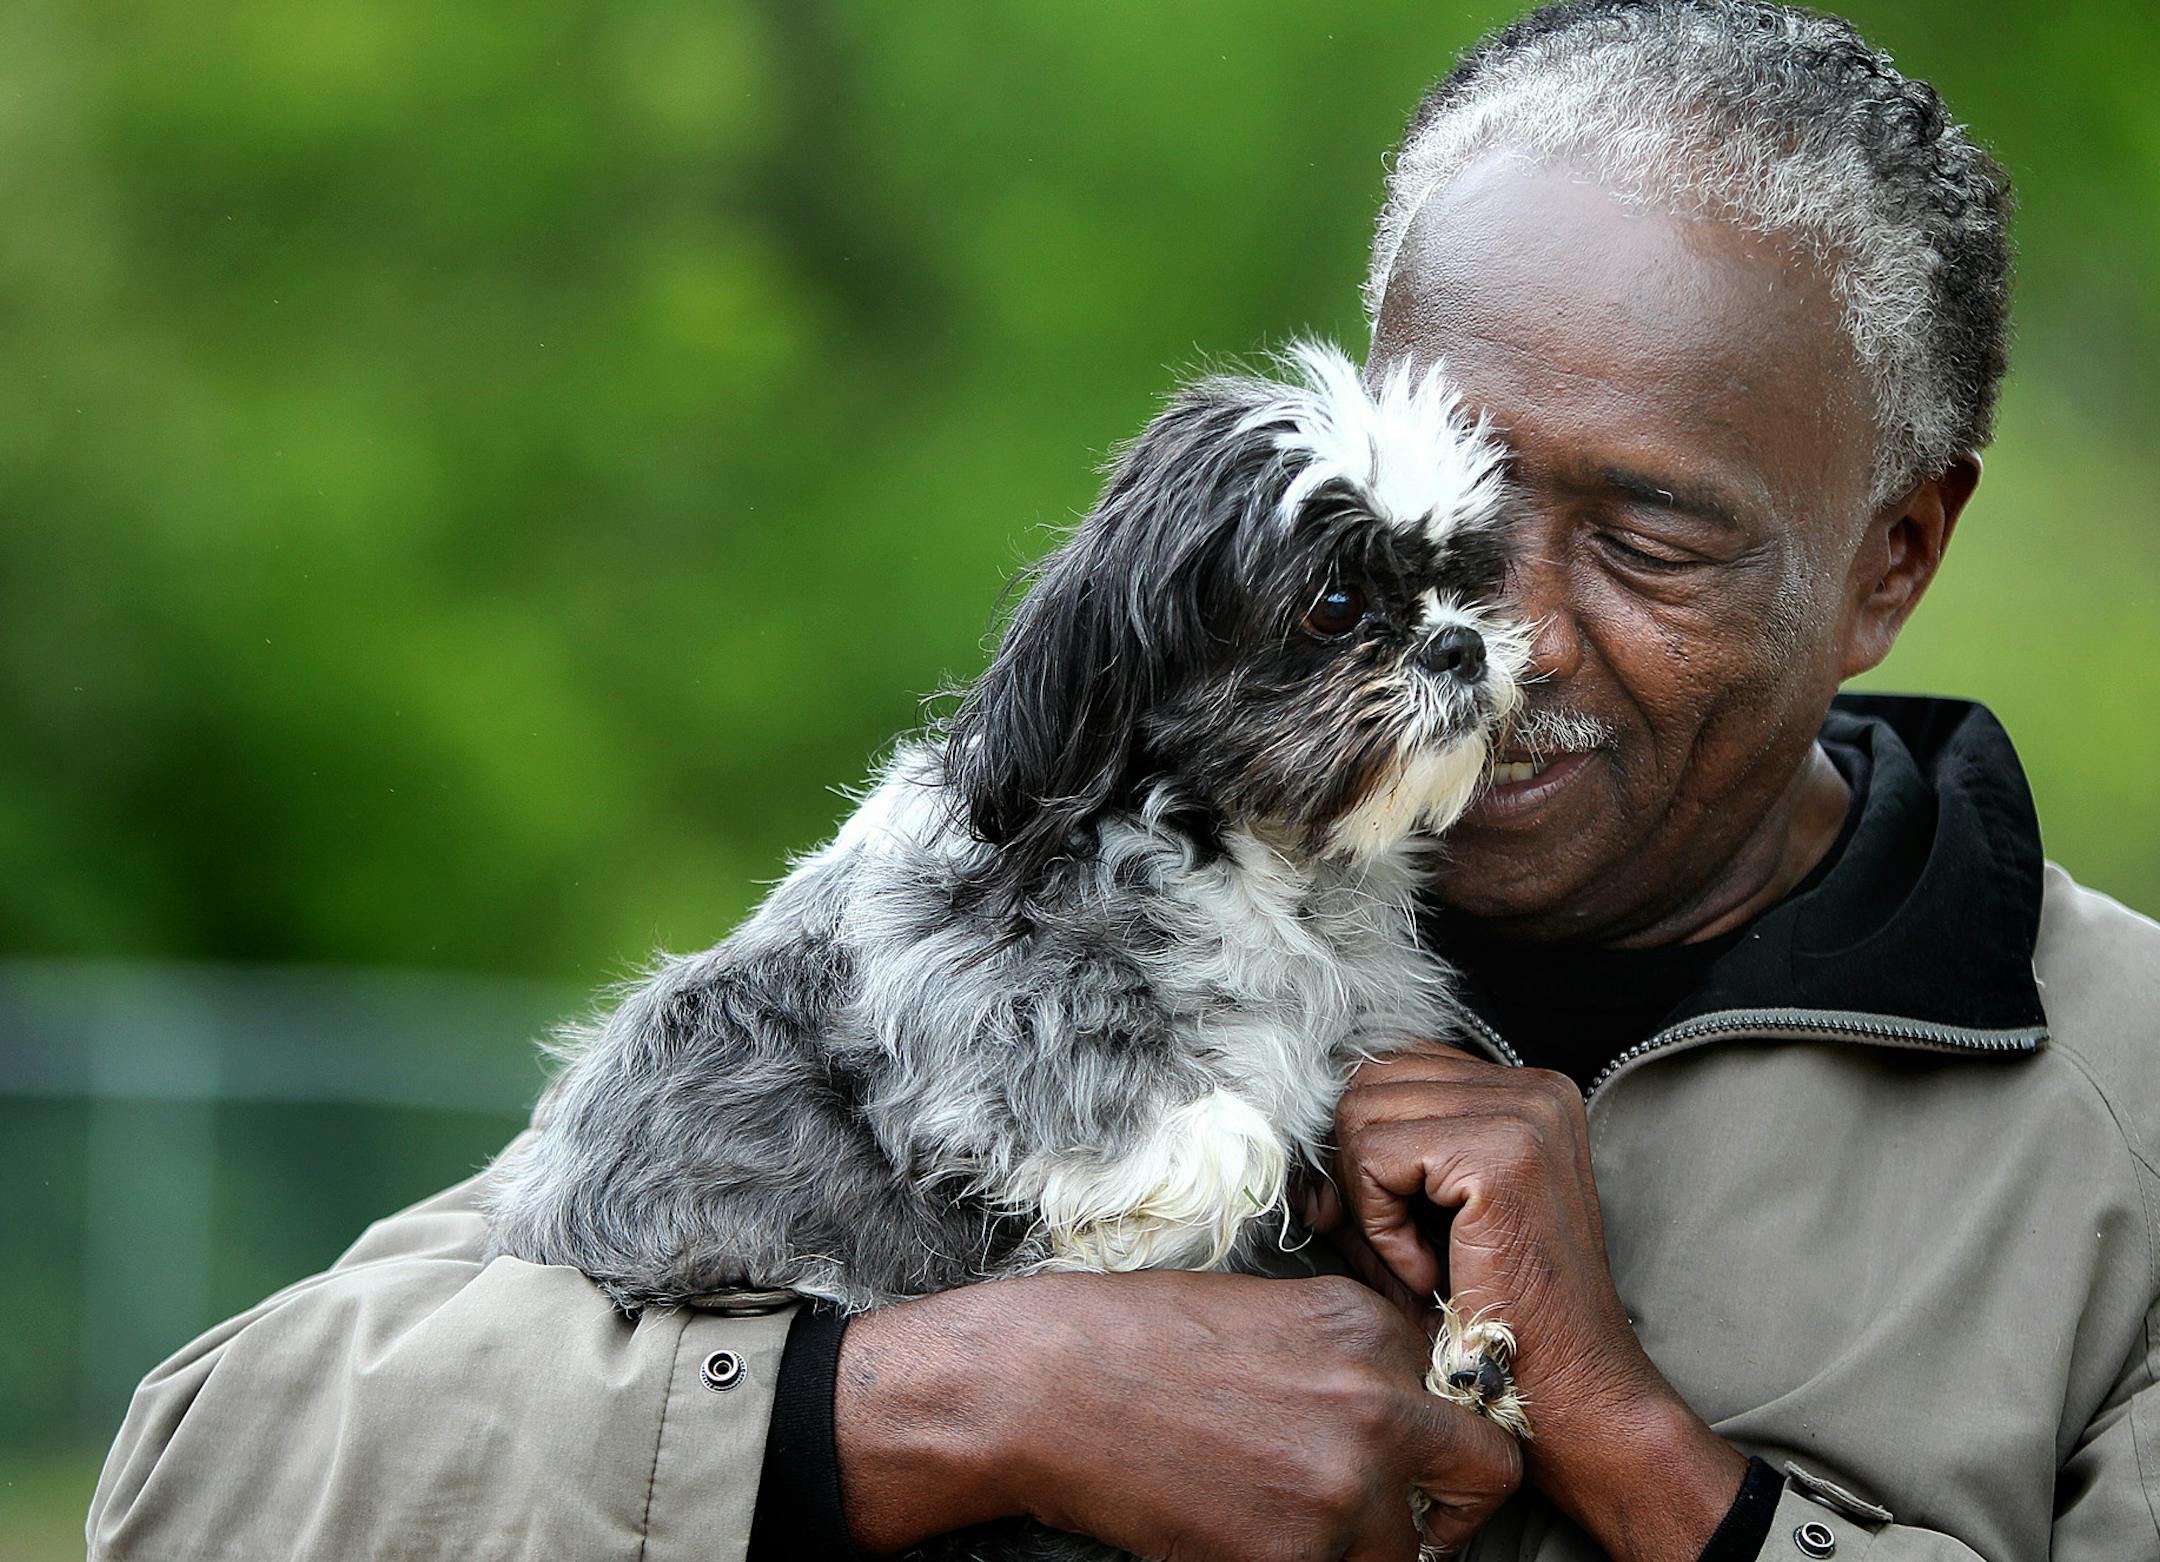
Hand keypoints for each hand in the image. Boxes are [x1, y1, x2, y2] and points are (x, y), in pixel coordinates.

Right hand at [834, 1268, 1521, 1560]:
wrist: (1045, 1386)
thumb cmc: (1133, 1341)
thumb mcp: (1264, 1313)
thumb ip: (1346, 1356)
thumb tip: (1397, 1414)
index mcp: (1367, 1325)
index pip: (1462, 1395)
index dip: (1434, 1437)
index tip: (1401, 1459)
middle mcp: (1376, 1397)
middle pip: (1486, 1473)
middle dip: (1451, 1504)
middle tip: (1399, 1518)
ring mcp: (1344, 1480)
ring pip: (1409, 1551)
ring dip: (1360, 1551)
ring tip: (1278, 1523)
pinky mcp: (1296, 1552)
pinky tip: (1234, 1534)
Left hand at [1320, 1044, 1747, 1561]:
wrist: (1570, 1397)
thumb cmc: (1494, 1320)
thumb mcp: (1419, 1222)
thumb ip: (1362, 1170)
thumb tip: (1298, 1144)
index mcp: (1526, 1092)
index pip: (1390, 1070)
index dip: (1358, 1143)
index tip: (1371, 1218)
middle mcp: (1534, 1088)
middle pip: (1367, 1083)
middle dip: (1352, 1169)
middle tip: (1392, 1248)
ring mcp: (1525, 1113)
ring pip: (1361, 1113)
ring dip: (1367, 1200)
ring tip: (1418, 1260)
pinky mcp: (1502, 1153)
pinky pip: (1374, 1156)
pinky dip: (1378, 1222)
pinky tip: (1425, 1269)